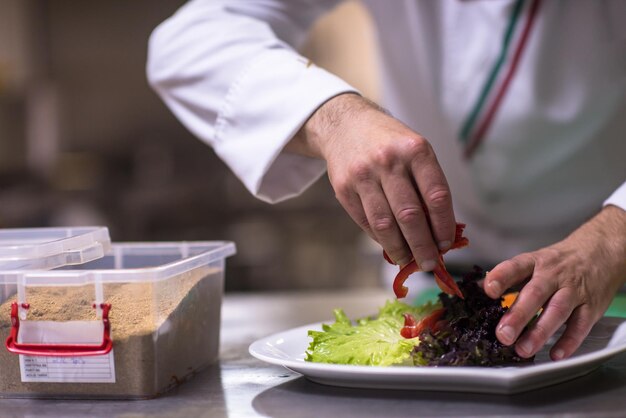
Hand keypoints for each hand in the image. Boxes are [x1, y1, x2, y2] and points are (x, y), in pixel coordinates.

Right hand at [287, 93, 455, 269]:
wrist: (346, 124)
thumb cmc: (391, 143)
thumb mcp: (415, 151)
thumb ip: (428, 186)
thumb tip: (440, 233)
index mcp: (415, 150)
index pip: (436, 196)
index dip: (444, 226)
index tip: (447, 244)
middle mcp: (388, 161)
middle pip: (410, 215)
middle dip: (423, 246)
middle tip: (430, 263)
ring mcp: (363, 175)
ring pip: (385, 224)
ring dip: (399, 249)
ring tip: (409, 261)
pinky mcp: (344, 188)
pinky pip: (365, 222)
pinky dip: (380, 239)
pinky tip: (390, 245)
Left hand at [484, 205, 625, 359]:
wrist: (600, 252)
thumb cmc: (559, 262)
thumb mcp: (533, 261)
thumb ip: (507, 277)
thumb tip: (476, 290)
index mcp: (535, 262)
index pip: (516, 267)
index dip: (501, 277)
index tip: (488, 289)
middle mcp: (553, 275)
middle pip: (535, 294)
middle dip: (519, 315)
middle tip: (503, 334)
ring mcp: (574, 290)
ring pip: (557, 311)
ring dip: (540, 332)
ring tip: (523, 349)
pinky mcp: (592, 306)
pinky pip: (581, 325)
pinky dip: (569, 341)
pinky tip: (555, 354)